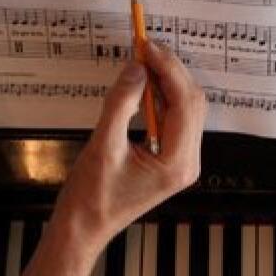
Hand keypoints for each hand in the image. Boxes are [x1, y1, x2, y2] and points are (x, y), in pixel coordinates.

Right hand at [53, 41, 205, 247]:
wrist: (83, 229)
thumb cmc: (90, 199)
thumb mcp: (103, 146)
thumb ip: (121, 104)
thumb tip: (136, 69)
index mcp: (177, 163)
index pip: (184, 103)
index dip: (167, 69)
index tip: (147, 46)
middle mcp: (187, 163)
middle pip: (192, 102)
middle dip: (170, 72)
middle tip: (144, 47)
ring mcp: (180, 162)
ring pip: (185, 108)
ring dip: (166, 82)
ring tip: (142, 60)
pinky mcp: (170, 159)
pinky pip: (173, 119)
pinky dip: (160, 98)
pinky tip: (143, 84)